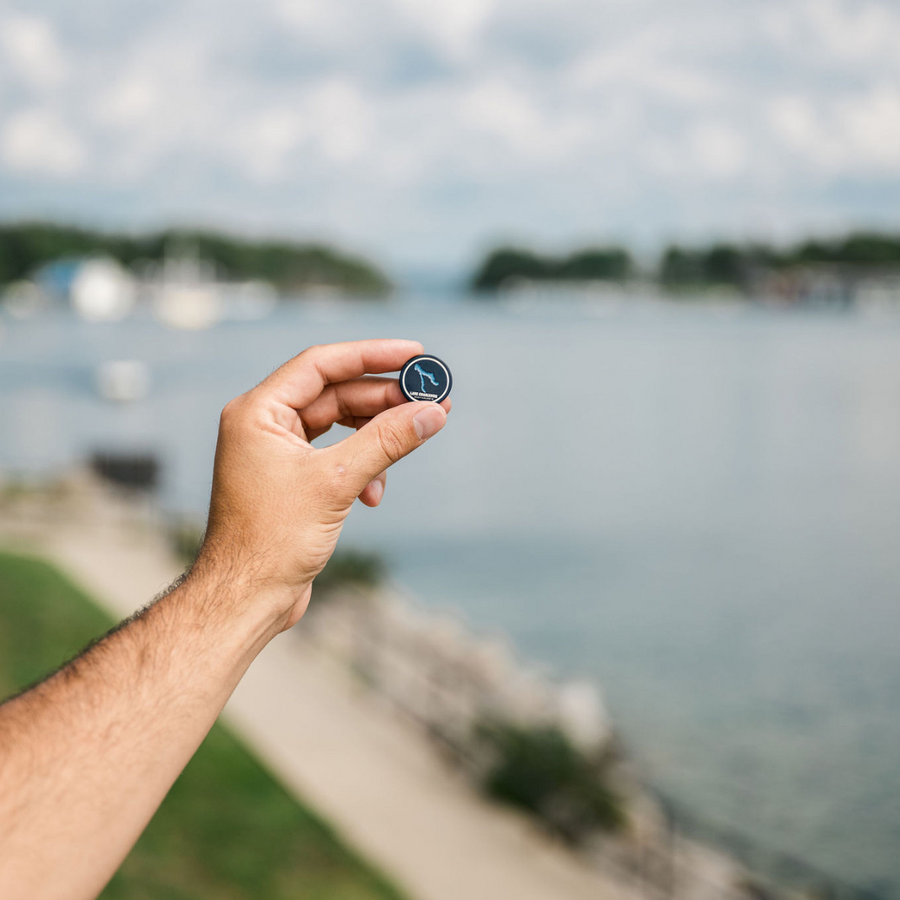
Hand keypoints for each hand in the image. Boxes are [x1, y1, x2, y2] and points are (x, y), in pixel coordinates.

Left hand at [194, 339, 449, 630]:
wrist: (246, 598)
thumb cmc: (272, 540)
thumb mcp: (337, 482)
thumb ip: (386, 440)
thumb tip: (432, 412)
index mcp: (258, 412)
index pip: (322, 365)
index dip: (372, 356)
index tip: (416, 354)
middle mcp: (264, 425)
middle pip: (335, 393)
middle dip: (384, 399)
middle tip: (431, 400)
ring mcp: (277, 452)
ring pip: (340, 426)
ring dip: (377, 436)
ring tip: (414, 441)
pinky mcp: (292, 479)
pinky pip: (336, 455)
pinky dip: (363, 466)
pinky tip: (376, 493)